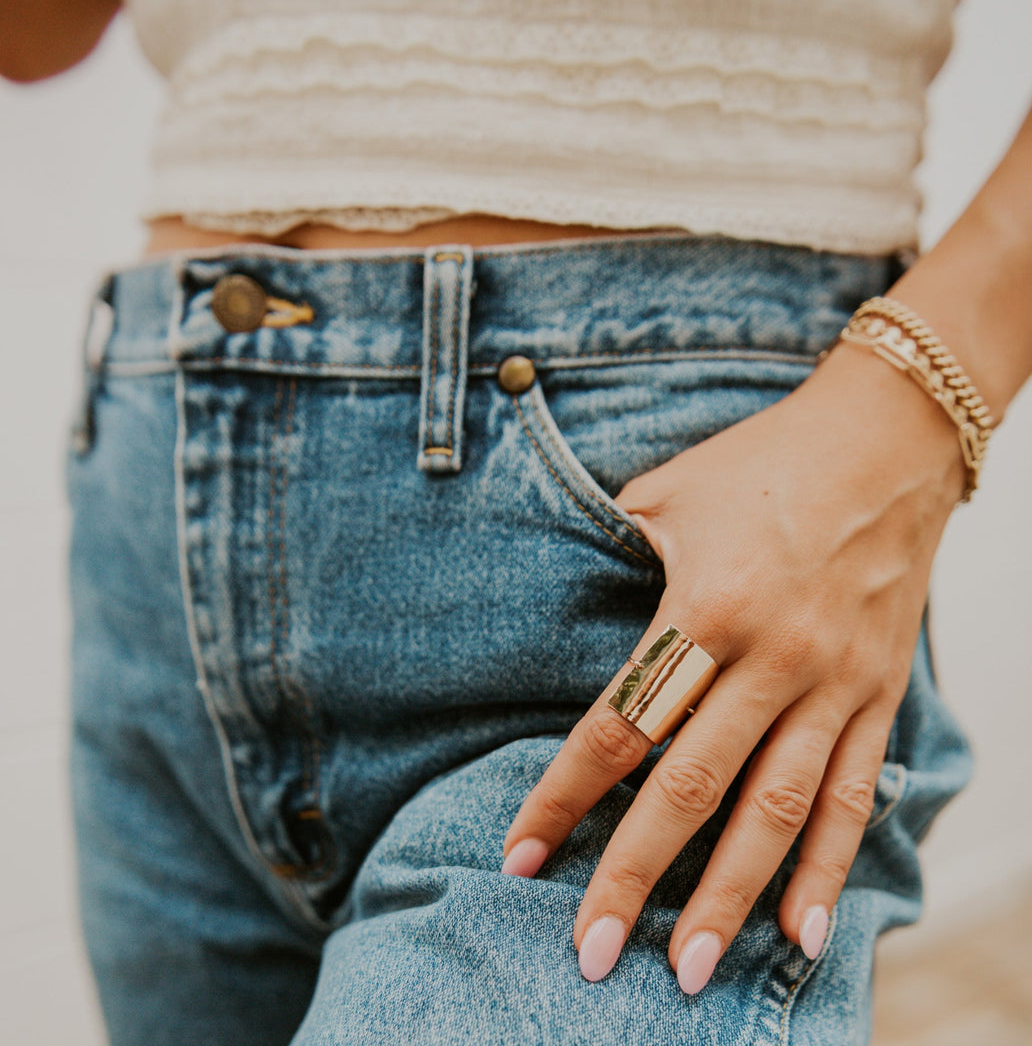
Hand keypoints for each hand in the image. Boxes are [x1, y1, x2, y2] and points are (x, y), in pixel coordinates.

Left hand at [501, 342, 965, 992]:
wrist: (887, 439)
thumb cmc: (762, 462)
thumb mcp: (669, 494)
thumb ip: (614, 554)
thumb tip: (564, 601)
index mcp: (707, 605)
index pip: (620, 724)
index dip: (563, 797)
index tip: (521, 856)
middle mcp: (773, 656)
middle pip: (690, 787)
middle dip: (634, 875)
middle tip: (591, 953)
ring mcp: (834, 682)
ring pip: (773, 811)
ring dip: (728, 897)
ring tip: (688, 969)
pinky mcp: (879, 694)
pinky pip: (852, 795)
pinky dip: (826, 868)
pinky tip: (799, 930)